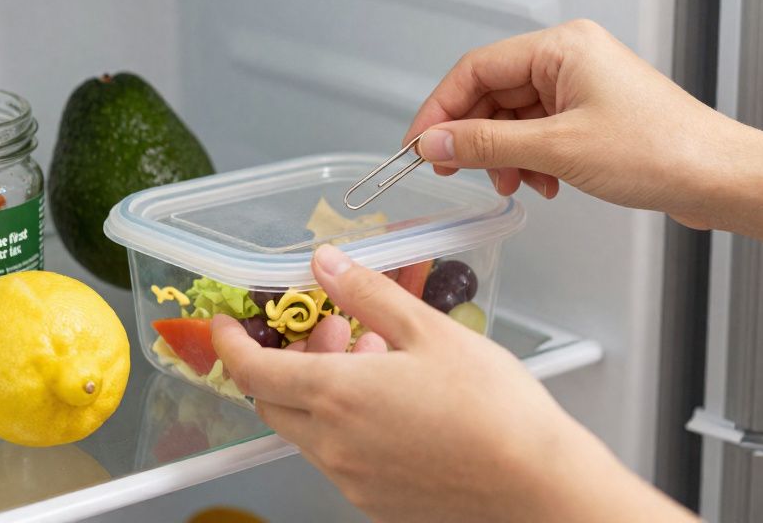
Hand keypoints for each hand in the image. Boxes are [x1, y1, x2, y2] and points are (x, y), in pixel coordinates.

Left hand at [212, 245, 693, 522]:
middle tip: (323, 326)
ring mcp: (351, 478)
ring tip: (369, 354)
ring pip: (306, 427)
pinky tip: (388, 397)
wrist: (536, 487)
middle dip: (283, 358)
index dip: (230, 343)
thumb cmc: (496, 412)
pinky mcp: (374, 500)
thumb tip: (327, 264)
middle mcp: (333, 443)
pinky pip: (337, 454)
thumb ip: (368, 294)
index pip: (251, 369)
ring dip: (317, 387)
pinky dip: (342, 420)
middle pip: (273, 399)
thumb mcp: (429, 332)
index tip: (225, 323)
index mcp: (337, 395)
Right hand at [404, 19, 751, 228]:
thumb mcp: (556, 149)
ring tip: (515, 184)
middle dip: (474, 137)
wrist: (722, 178)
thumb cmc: (661, 151)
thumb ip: (485, 143)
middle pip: (492, 93)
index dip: (439, 109)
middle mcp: (570, 58)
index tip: (417, 147)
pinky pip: (539, 132)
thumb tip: (433, 143)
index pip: (475, 68)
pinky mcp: (593, 115)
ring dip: (505, 155)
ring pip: (514, 117)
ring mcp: (582, 86)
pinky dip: (530, 160)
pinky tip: (545, 184)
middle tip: (455, 172)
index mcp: (561, 46)